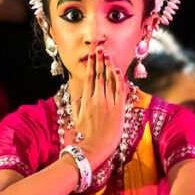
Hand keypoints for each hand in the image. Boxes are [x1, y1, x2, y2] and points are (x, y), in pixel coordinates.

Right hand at [73, 49, 126, 168]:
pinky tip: (117, 70)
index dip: (91, 65)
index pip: (89, 78)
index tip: (92, 55)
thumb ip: (75, 103)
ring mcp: (109, 103)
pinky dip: (119, 80)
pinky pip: (119, 90)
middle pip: (100, 75)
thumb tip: (75, 92)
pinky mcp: (118, 108)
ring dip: (109, 66)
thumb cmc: (86, 133)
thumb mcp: (76, 117)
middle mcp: (98, 99)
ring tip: (108, 55)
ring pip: (110, 80)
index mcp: (86, 100)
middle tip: (100, 49)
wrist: (97, 146)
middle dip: (100, 61)